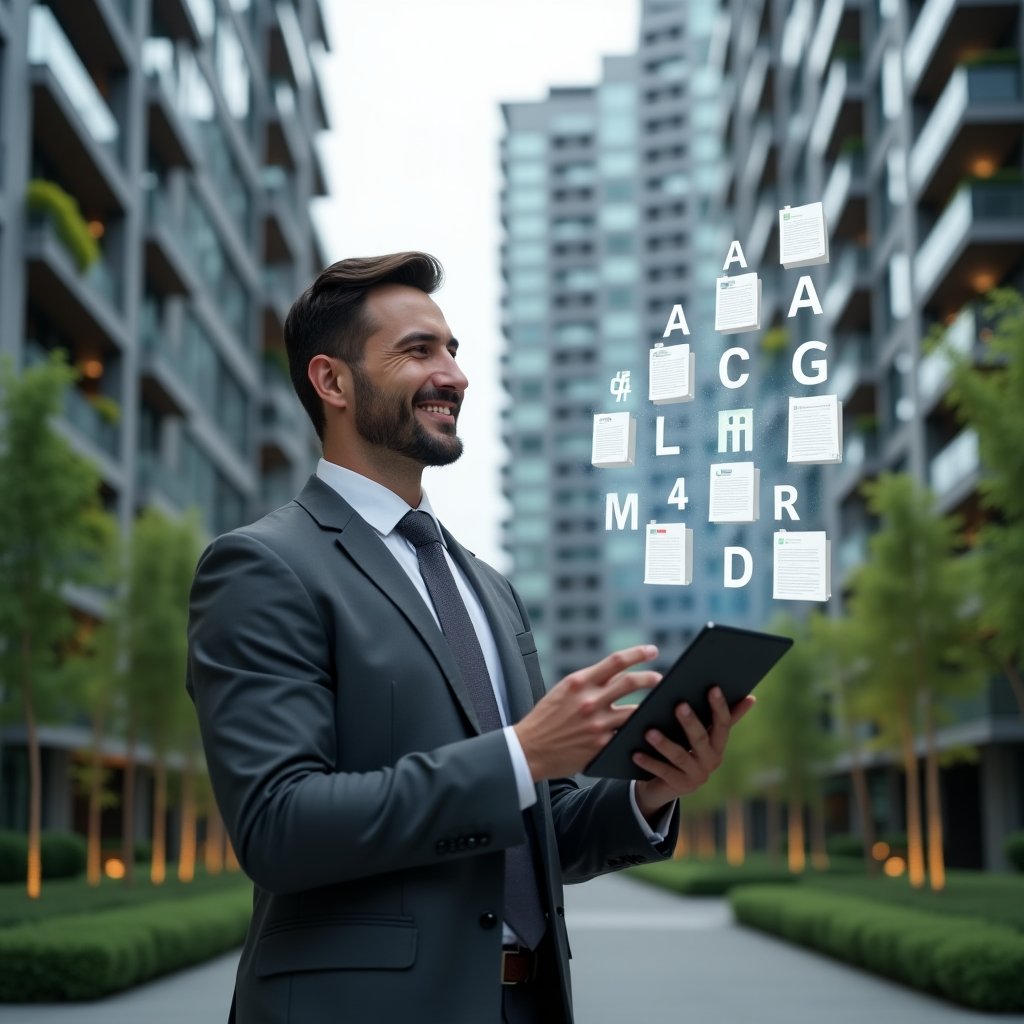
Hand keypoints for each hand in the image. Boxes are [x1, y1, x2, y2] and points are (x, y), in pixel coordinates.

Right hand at [514, 645, 660, 781]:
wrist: (529, 749)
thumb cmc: (546, 718)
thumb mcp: (563, 692)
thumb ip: (589, 682)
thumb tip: (617, 674)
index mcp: (579, 682)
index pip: (615, 661)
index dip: (637, 654)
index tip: (652, 650)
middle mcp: (589, 700)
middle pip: (630, 683)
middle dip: (650, 678)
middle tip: (659, 678)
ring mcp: (597, 724)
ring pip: (634, 711)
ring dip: (649, 708)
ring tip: (657, 707)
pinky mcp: (601, 745)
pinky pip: (625, 735)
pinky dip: (636, 732)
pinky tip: (643, 731)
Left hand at [633, 687, 755, 821]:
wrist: (665, 785)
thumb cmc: (684, 749)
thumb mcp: (702, 734)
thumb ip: (720, 718)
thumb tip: (751, 697)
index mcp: (718, 744)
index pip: (723, 723)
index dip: (719, 706)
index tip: (713, 687)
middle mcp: (712, 761)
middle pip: (701, 739)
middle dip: (690, 722)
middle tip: (679, 705)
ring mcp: (696, 776)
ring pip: (680, 756)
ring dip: (664, 744)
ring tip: (649, 731)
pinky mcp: (679, 788)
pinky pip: (662, 772)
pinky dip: (648, 762)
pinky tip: (635, 753)